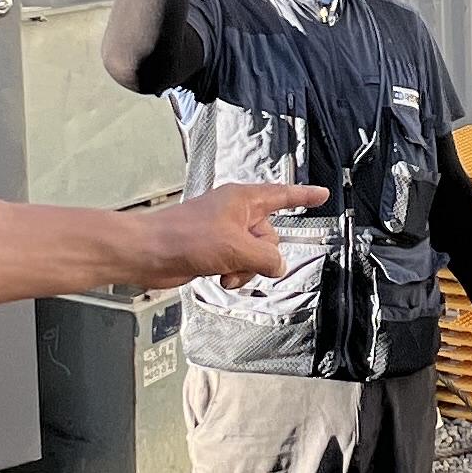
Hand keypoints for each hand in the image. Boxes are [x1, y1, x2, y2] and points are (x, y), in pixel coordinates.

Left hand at [136, 179, 324, 285]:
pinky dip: (234, 272)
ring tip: (227, 273)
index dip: (304, 196)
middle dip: (261, 256)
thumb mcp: (237, 249)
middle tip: (242, 261)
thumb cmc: (187, 239)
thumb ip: (266, 258)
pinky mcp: (213, 249)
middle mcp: (235, 213)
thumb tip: (278, 266)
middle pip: (269, 236)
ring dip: (246, 269)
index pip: (282, 195)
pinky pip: (238, 262)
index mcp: (243, 200)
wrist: (149, 253)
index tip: (322, 194)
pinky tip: (220, 277)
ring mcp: (224, 232)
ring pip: (254, 254)